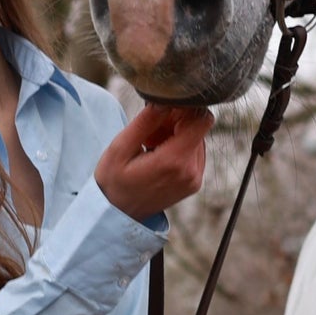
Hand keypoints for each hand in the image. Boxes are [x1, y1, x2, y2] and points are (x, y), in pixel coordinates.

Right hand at [94, 101, 212, 219]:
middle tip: (151, 130)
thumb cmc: (114, 181)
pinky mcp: (194, 183)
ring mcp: (195, 179)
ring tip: (152, 143)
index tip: (164, 111)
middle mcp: (191, 171)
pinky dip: (180, 147)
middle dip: (178, 122)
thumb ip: (146, 122)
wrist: (117, 214)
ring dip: (178, 134)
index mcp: (174, 161)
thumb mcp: (121, 147)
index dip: (185, 108)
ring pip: (198, 139)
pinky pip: (195, 153)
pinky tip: (159, 153)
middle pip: (199, 128)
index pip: (201, 120)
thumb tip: (165, 100)